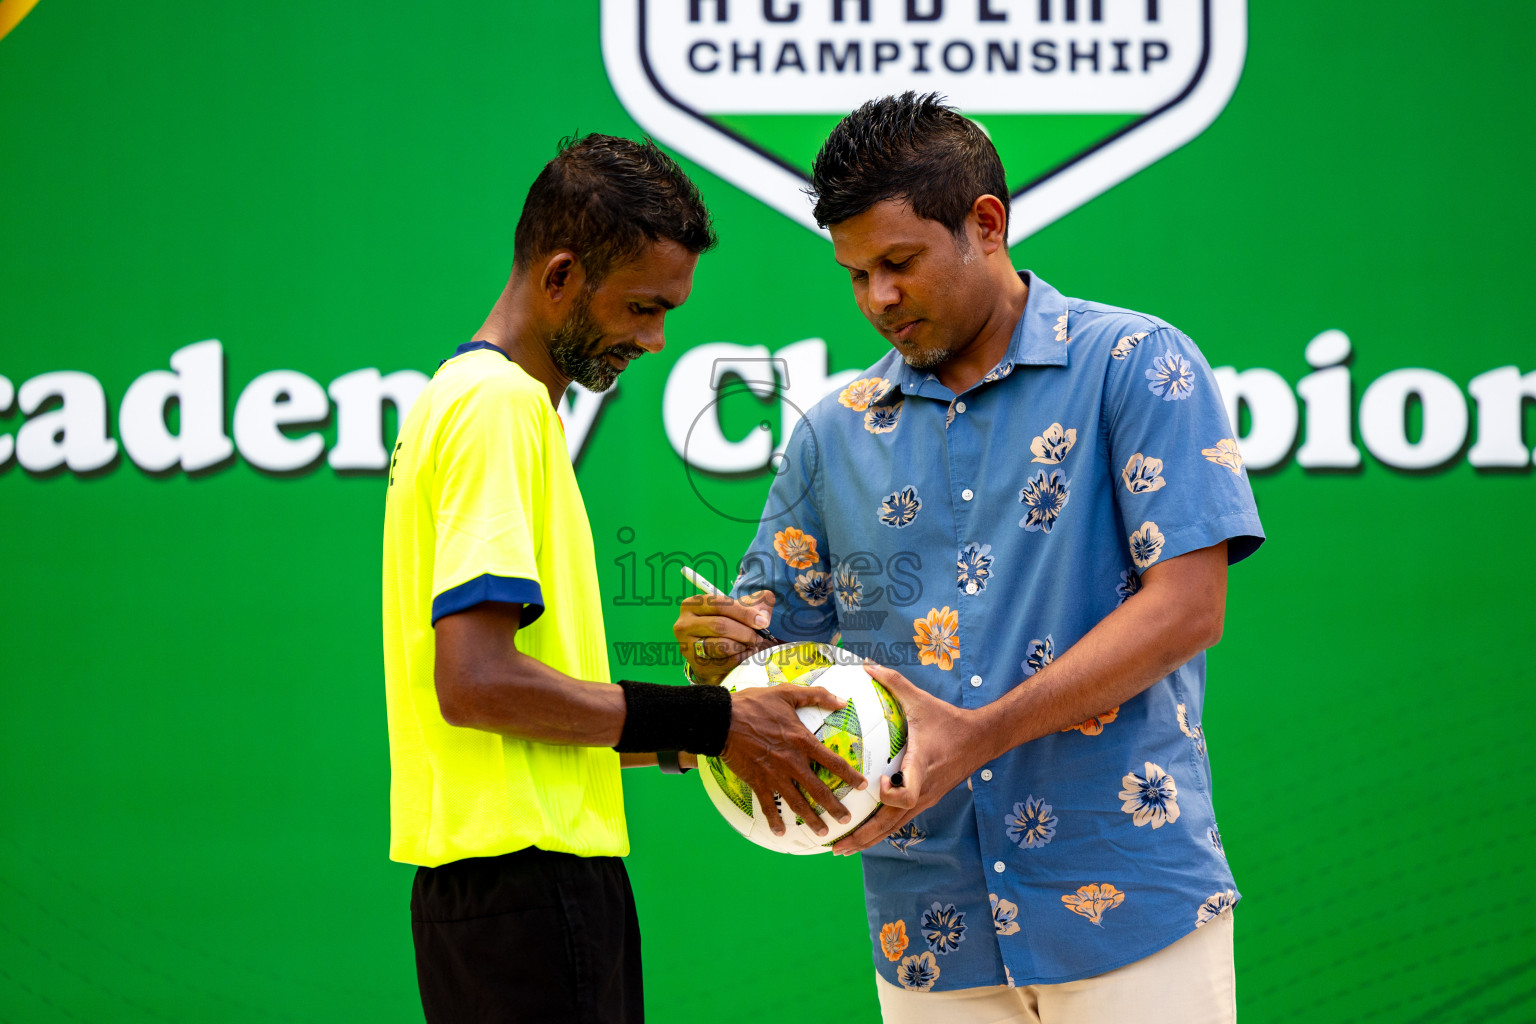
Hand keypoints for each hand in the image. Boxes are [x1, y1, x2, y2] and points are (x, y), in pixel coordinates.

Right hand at [673, 590, 776, 683]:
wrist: (714, 656)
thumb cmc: (727, 625)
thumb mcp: (739, 609)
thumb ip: (755, 603)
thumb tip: (764, 614)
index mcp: (692, 605)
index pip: (719, 604)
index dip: (744, 612)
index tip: (761, 621)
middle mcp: (684, 625)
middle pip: (720, 626)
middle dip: (745, 631)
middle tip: (759, 636)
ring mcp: (688, 648)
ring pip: (722, 646)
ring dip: (743, 645)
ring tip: (751, 644)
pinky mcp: (698, 667)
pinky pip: (726, 662)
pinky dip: (741, 658)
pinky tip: (744, 654)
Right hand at [722, 684, 866, 836]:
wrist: (722, 719)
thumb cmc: (754, 704)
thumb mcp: (787, 693)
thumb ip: (816, 696)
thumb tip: (841, 700)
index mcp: (802, 741)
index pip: (833, 762)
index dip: (850, 775)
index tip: (862, 785)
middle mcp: (792, 762)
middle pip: (819, 790)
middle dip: (834, 807)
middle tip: (846, 819)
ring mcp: (774, 775)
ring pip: (797, 803)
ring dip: (811, 819)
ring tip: (823, 832)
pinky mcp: (757, 782)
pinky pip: (768, 805)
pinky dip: (775, 821)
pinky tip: (780, 833)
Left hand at [832, 663, 980, 854]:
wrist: (981, 739)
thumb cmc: (948, 720)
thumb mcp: (921, 700)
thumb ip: (893, 682)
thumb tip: (866, 665)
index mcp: (921, 766)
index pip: (907, 794)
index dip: (890, 795)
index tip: (879, 782)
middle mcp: (924, 790)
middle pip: (892, 823)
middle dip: (863, 837)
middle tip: (837, 846)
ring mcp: (926, 799)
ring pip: (894, 827)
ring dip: (869, 840)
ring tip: (842, 849)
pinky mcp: (927, 801)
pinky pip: (900, 821)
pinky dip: (881, 830)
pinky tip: (863, 835)